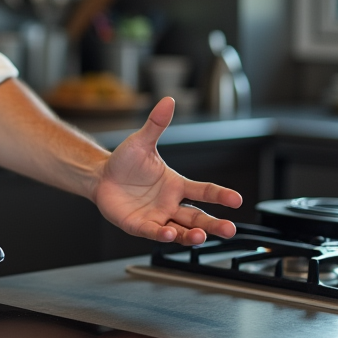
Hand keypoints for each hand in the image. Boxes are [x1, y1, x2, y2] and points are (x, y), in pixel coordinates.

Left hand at [92, 97, 241, 244]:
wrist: (101, 176)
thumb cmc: (124, 162)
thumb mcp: (141, 142)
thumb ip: (156, 124)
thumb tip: (168, 101)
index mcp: (176, 185)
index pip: (204, 191)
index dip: (220, 195)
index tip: (236, 199)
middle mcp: (170, 203)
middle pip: (198, 217)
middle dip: (214, 225)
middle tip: (229, 230)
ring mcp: (157, 216)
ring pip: (180, 230)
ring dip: (191, 235)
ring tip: (200, 236)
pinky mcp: (139, 225)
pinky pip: (152, 232)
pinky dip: (161, 235)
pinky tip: (167, 234)